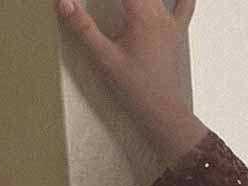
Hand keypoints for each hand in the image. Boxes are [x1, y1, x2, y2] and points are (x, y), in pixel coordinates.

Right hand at [54, 0, 204, 162]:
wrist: (162, 112)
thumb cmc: (136, 89)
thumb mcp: (104, 58)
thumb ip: (83, 27)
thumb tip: (63, 3)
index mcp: (142, 15)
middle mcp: (159, 14)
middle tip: (104, 6)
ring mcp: (170, 22)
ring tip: (122, 5)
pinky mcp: (175, 33)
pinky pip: (184, 7)